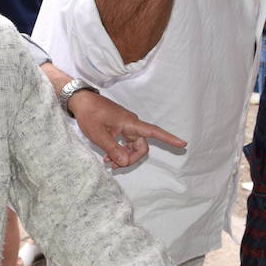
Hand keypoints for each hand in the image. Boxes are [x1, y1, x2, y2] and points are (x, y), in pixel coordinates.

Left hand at [69, 89, 186, 167]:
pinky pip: (126, 144)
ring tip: (108, 162)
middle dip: (131, 159)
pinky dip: (120, 151)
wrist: (82, 101)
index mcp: (130, 123)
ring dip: (124, 157)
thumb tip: (126, 161)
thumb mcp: (99, 134)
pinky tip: (108, 157)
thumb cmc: (90, 114)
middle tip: (113, 165)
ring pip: (133, 147)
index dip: (169, 139)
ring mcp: (126, 127)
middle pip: (142, 147)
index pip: (154, 132)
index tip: (183, 144)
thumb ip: (113, 148)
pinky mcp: (121, 128)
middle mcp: (132, 125)